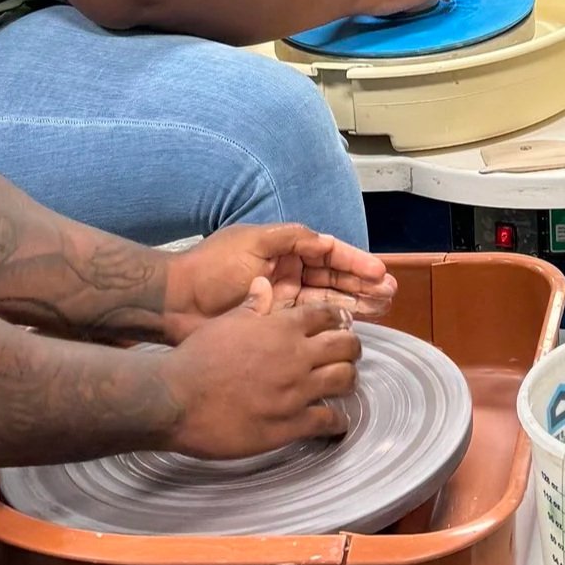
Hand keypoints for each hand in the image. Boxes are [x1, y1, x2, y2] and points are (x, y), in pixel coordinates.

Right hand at [162, 283, 361, 457]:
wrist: (175, 399)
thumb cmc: (195, 358)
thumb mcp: (224, 322)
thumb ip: (252, 306)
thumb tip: (264, 285)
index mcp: (281, 328)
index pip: (327, 315)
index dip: (339, 319)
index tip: (341, 326)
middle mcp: (296, 356)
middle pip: (346, 346)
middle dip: (351, 349)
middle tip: (348, 355)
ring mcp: (296, 392)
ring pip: (344, 380)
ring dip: (348, 380)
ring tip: (344, 384)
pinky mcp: (290, 424)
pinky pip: (328, 420)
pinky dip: (337, 421)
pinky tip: (336, 422)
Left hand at [166, 225, 394, 336]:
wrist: (174, 302)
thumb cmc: (210, 268)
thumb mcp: (252, 242)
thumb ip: (291, 238)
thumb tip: (325, 242)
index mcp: (283, 250)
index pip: (329, 253)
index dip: (355, 262)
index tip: (378, 273)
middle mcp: (287, 274)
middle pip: (334, 278)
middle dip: (362, 285)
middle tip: (390, 294)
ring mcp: (282, 300)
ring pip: (327, 300)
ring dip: (355, 303)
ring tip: (383, 308)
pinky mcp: (275, 325)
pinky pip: (310, 322)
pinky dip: (332, 323)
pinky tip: (353, 326)